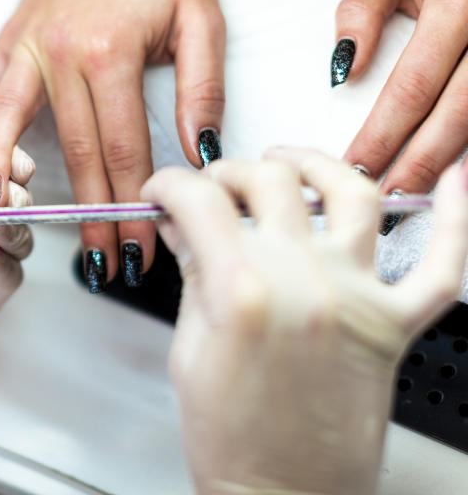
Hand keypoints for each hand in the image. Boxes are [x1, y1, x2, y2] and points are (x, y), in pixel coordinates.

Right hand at [0, 0, 224, 288]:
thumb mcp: (201, 20)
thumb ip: (201, 88)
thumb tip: (200, 152)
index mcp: (110, 52)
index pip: (122, 149)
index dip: (131, 206)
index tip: (138, 248)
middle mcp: (60, 55)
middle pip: (74, 154)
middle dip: (87, 216)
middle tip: (98, 266)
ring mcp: (26, 50)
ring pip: (11, 131)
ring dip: (9, 188)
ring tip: (2, 230)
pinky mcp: (7, 45)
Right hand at [141, 148, 467, 493]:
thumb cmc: (233, 439)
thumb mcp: (190, 348)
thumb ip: (194, 274)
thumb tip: (186, 227)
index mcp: (241, 290)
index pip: (199, 200)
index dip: (169, 185)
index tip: (164, 193)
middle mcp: (303, 282)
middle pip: (268, 180)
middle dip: (227, 174)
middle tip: (211, 192)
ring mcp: (355, 299)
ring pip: (351, 192)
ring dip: (315, 162)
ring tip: (292, 162)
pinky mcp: (394, 326)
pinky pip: (441, 263)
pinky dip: (454, 218)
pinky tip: (450, 185)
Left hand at [335, 0, 467, 210]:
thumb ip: (359, 10)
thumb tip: (343, 70)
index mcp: (458, 4)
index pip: (413, 85)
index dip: (383, 134)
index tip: (354, 167)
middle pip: (456, 113)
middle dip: (419, 163)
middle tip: (384, 198)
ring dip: (446, 164)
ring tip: (410, 194)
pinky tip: (446, 175)